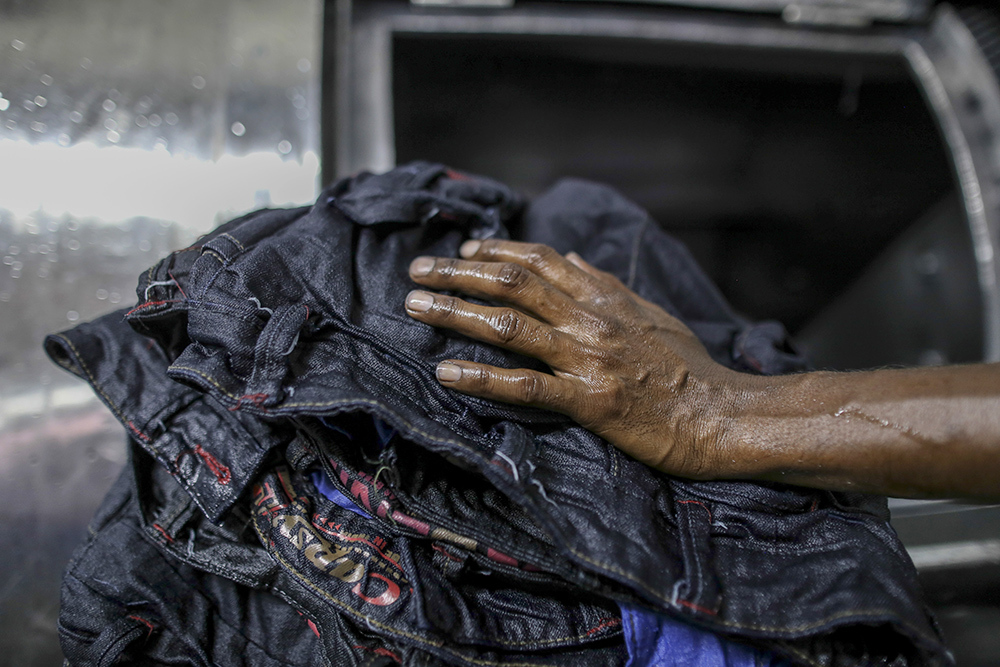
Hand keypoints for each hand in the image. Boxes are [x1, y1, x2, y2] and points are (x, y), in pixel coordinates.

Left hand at [404, 239, 748, 477]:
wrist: (722, 415)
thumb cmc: (691, 368)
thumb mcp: (652, 313)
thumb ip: (607, 286)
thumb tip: (572, 259)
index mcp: (605, 297)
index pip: (540, 260)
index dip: (495, 251)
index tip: (463, 251)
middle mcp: (590, 320)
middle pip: (512, 284)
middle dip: (458, 273)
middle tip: (418, 270)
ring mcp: (587, 359)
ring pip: (509, 326)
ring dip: (455, 313)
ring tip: (414, 306)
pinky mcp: (589, 401)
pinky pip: (525, 387)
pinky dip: (481, 378)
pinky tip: (446, 373)